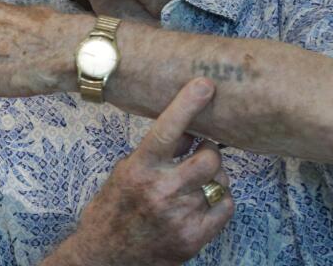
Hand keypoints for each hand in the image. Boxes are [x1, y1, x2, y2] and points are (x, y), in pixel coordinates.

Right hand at [70, 77, 233, 265]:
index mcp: (139, 169)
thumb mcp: (126, 170)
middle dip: (209, 152)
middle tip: (201, 153)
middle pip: (208, 159)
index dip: (186, 105)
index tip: (204, 85)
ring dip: (214, 177)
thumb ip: (157, 151)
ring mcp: (178, 216)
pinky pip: (226, 205)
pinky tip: (203, 201)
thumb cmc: (115, 207)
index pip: (166, 130)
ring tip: (196, 182)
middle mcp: (160, 191)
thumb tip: (190, 129)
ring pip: (219, 181)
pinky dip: (220, 199)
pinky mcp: (193, 237)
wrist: (106, 255)